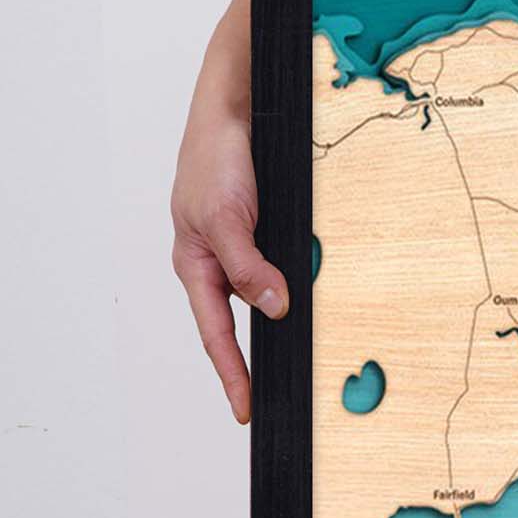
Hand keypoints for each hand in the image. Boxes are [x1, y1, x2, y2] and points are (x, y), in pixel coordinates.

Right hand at [171, 0, 285, 422]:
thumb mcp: (227, 216)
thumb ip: (247, 265)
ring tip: (310, 352)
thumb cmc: (216, 156)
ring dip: (286, 316)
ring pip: (266, 292)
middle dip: (257, 359)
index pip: (215, 335)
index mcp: (197, 266)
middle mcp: (218, 261)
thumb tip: (273, 309)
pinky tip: (320, 290)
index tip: (247, 412)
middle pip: (238, 322)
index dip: (232, 375)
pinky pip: (282, 264)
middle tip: (282, 398)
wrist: (235, 105)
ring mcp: (241, 245)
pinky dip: (298, 280)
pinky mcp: (264, 227)